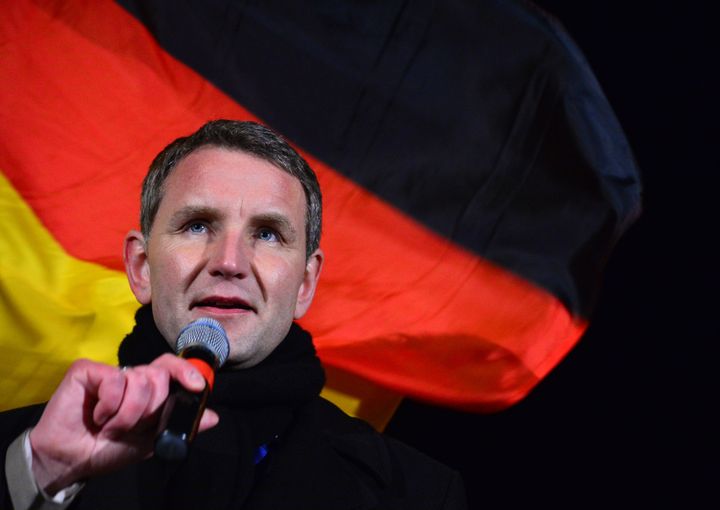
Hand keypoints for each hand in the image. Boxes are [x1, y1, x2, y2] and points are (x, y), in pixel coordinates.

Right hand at [28, 355, 218, 494]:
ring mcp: (110, 371)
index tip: (197, 387)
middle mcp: (131, 375)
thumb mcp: (150, 441)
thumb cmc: (107, 448)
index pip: (172, 367)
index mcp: (148, 388)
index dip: (186, 372)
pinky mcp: (87, 370)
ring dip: (128, 414)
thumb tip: (214, 417)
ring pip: (140, 380)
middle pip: (160, 375)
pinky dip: (109, 406)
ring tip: (111, 426)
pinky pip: (114, 380)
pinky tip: (97, 416)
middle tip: (131, 427)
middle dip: (152, 408)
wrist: (71, 460)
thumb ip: (180, 425)